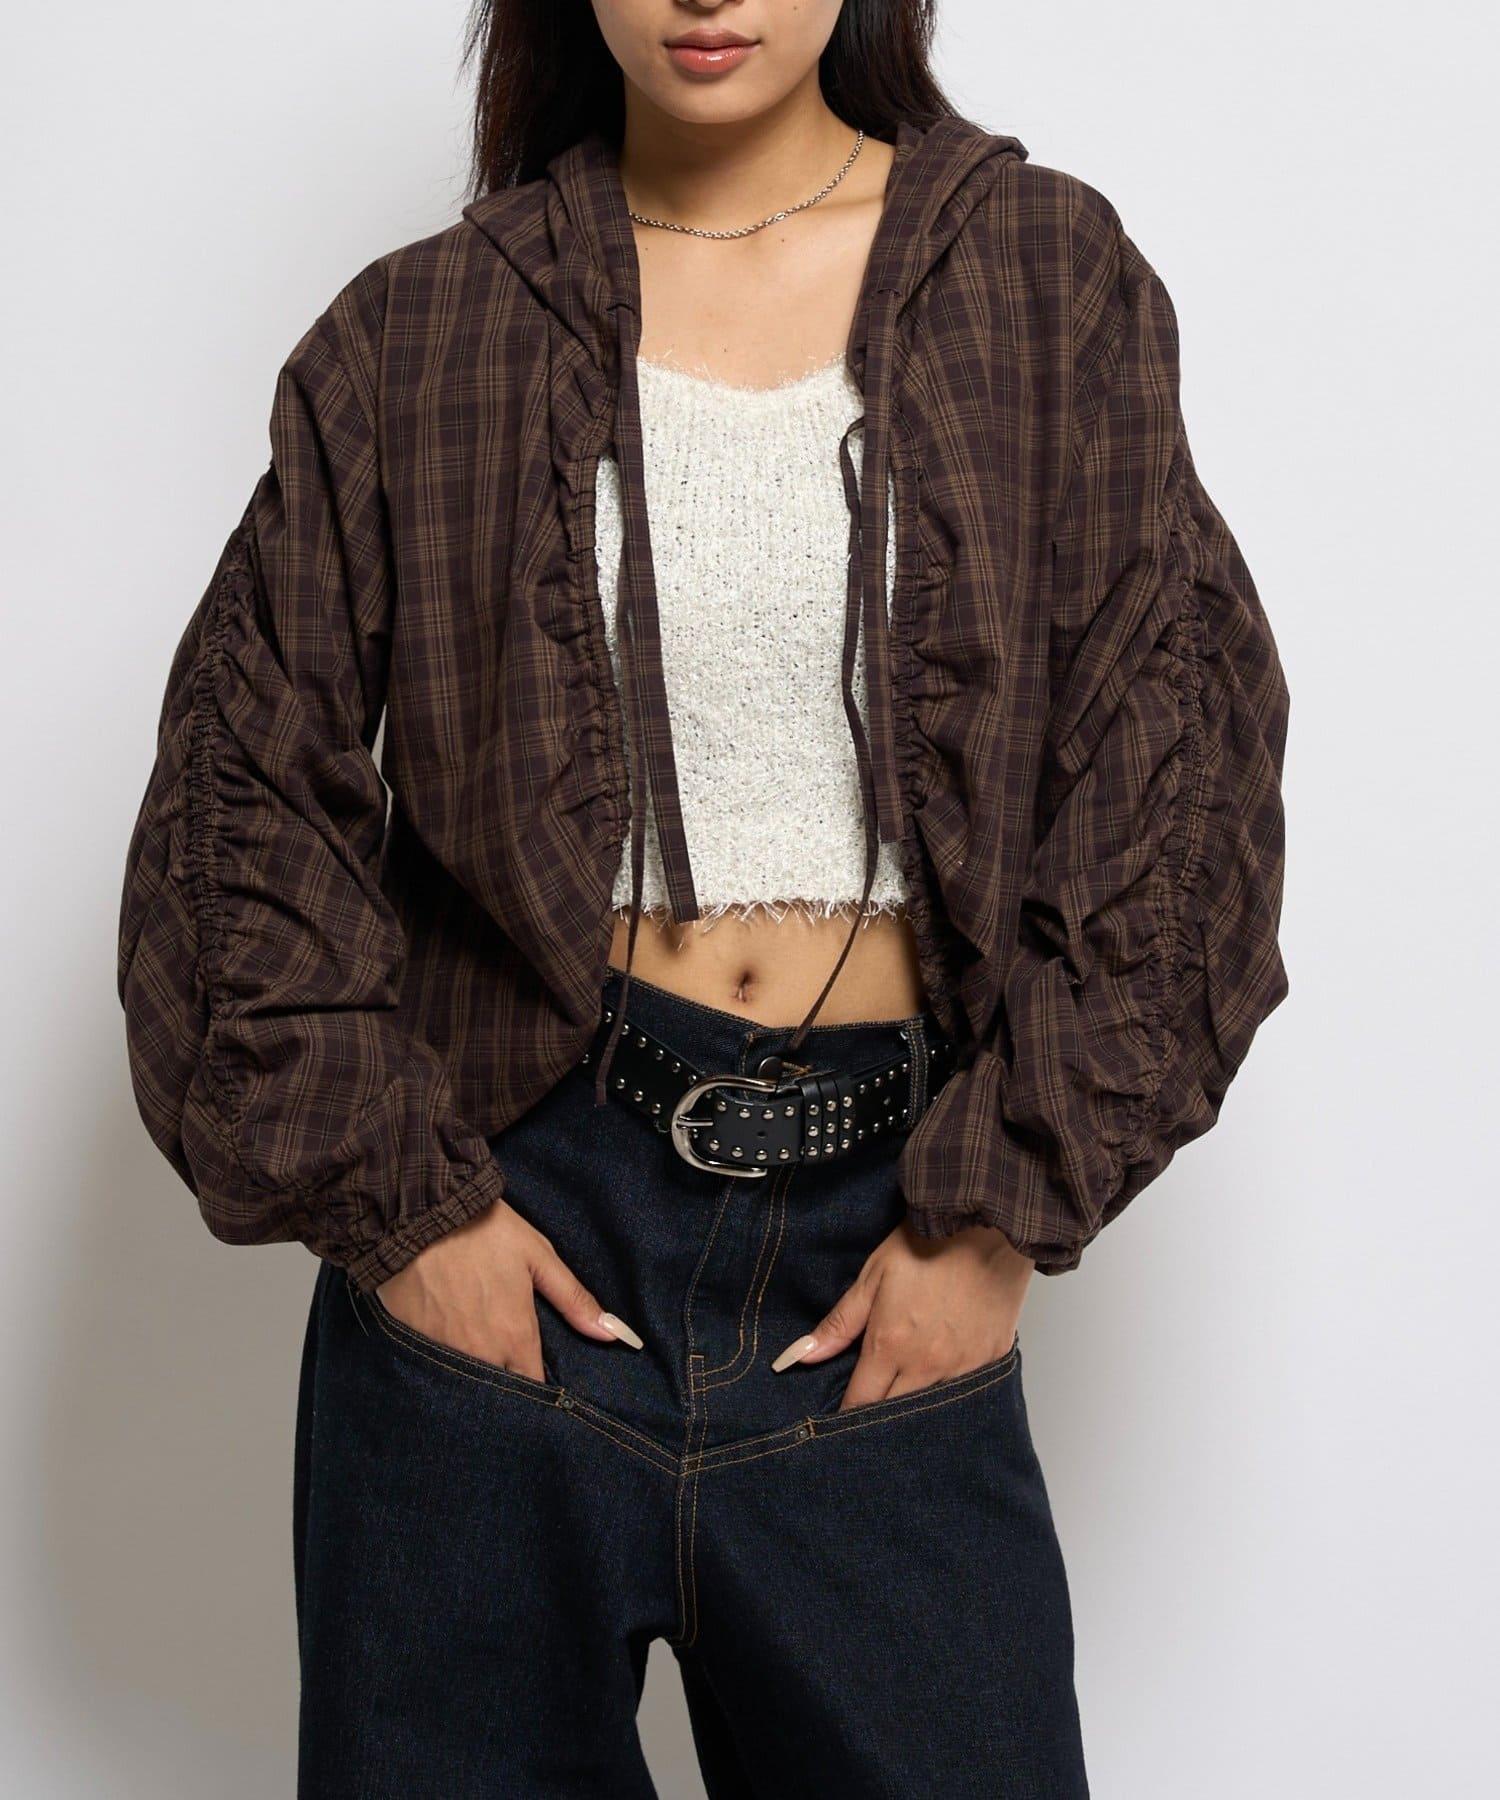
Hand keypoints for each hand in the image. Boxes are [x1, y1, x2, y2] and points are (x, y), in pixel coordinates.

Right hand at [377, 1197, 642, 1379]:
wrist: (418, 1213)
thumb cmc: (484, 1231)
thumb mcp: (537, 1256)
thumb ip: (573, 1300)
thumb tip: (615, 1335)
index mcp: (516, 1338)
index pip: (534, 1387)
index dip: (540, 1390)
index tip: (544, 1385)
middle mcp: (481, 1355)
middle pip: (500, 1390)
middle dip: (508, 1390)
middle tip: (512, 1372)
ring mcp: (443, 1354)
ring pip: (467, 1384)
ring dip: (477, 1379)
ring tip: (483, 1362)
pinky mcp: (413, 1344)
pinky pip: (435, 1369)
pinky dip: (445, 1366)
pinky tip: (449, 1347)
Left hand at [770, 1219, 1031, 1409]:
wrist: (986, 1222)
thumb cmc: (925, 1245)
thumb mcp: (873, 1276)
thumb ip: (839, 1323)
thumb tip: (801, 1357)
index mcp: (891, 1346)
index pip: (861, 1402)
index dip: (848, 1412)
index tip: (841, 1414)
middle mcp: (928, 1366)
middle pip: (896, 1411)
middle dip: (879, 1413)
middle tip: (873, 1400)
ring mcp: (964, 1366)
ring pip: (932, 1404)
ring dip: (916, 1403)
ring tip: (906, 1389)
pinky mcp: (993, 1358)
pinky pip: (967, 1388)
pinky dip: (952, 1386)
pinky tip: (945, 1374)